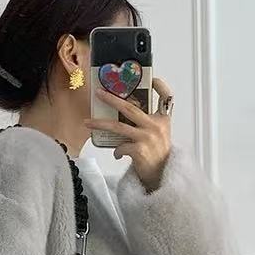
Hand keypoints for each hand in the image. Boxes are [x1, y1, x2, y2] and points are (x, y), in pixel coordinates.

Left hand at [83, 77, 172, 191]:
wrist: (162, 176)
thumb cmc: (158, 154)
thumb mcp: (159, 134)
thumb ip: (148, 122)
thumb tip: (124, 111)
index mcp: (163, 119)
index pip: (166, 97)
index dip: (160, 86)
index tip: (153, 78)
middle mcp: (156, 126)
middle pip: (130, 108)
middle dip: (111, 99)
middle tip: (98, 93)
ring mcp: (148, 137)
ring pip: (118, 126)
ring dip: (100, 124)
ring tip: (87, 122)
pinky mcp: (139, 150)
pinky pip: (119, 146)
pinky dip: (116, 151)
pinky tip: (118, 155)